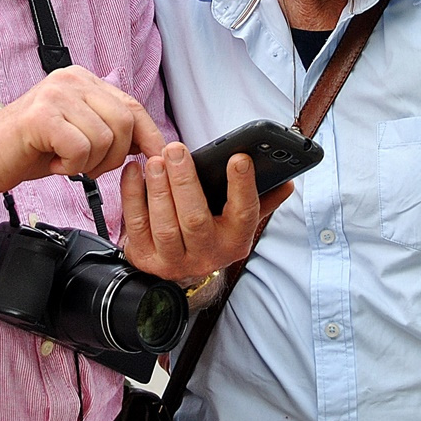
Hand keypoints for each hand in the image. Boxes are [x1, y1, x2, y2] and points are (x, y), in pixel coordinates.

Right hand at [0, 65, 164, 198]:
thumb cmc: (26, 149)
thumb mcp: (77, 132)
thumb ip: (109, 128)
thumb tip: (150, 141)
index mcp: (82, 79)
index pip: (133, 104)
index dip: (150, 135)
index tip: (157, 157)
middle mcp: (71, 79)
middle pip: (126, 121)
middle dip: (114, 156)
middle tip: (86, 165)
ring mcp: (55, 94)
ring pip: (106, 138)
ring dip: (89, 163)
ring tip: (63, 161)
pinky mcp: (41, 115)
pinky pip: (81, 148)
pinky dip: (71, 166)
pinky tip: (52, 162)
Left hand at [119, 143, 293, 283]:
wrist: (179, 270)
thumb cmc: (211, 234)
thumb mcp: (238, 221)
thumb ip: (261, 200)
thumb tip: (287, 183)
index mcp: (234, 241)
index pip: (244, 213)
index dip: (242, 186)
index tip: (239, 158)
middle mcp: (206, 254)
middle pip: (195, 219)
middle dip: (185, 181)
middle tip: (176, 150)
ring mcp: (173, 260)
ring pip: (164, 225)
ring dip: (158, 189)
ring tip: (156, 160)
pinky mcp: (144, 256)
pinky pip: (136, 224)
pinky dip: (133, 196)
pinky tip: (135, 171)